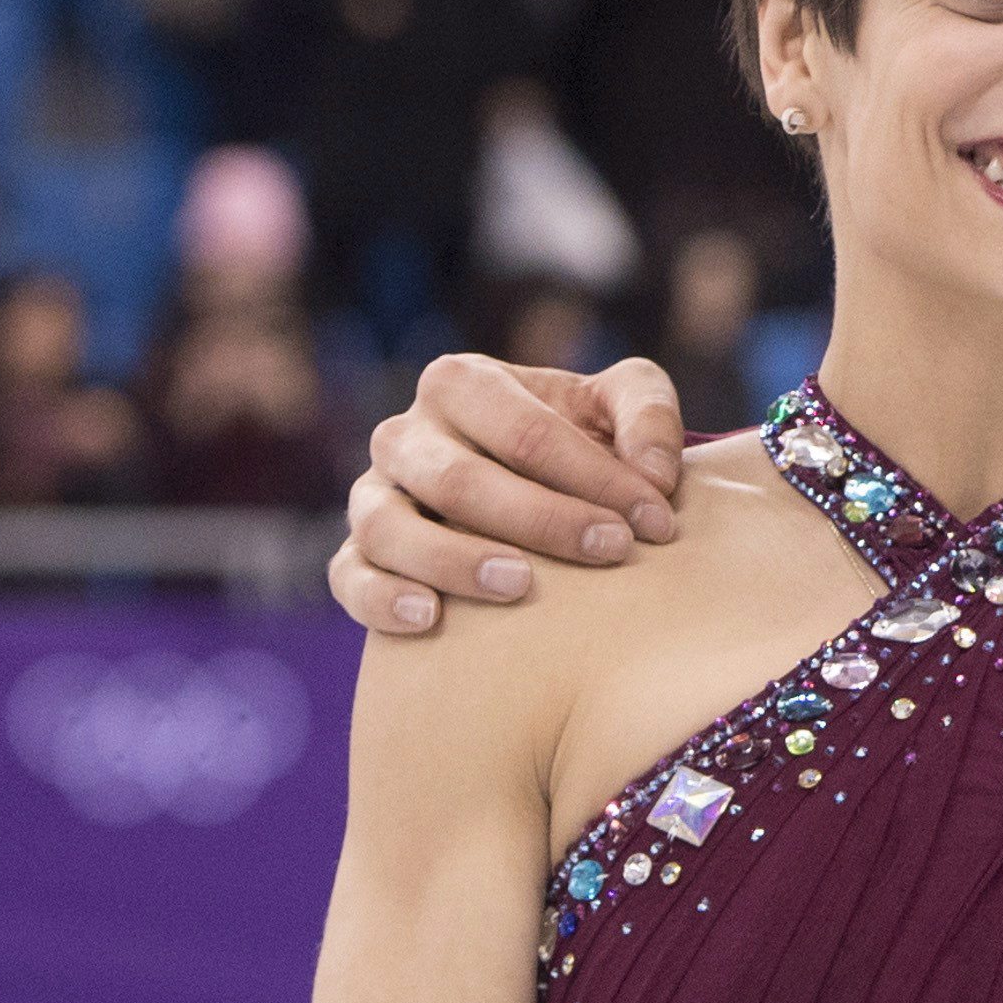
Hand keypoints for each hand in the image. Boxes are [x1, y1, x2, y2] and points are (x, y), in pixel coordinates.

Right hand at [329, 352, 686, 633]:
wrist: (539, 496)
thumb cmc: (581, 443)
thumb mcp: (620, 403)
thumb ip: (648, 416)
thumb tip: (654, 477)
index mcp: (462, 384)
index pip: (523, 429)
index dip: (594, 475)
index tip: (654, 521)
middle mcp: (406, 434)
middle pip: (457, 478)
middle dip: (540, 518)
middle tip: (610, 550)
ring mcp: (374, 495)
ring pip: (388, 526)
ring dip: (453, 558)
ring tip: (519, 585)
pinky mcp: (357, 555)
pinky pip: (347, 576)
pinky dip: (380, 598)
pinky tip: (430, 618)